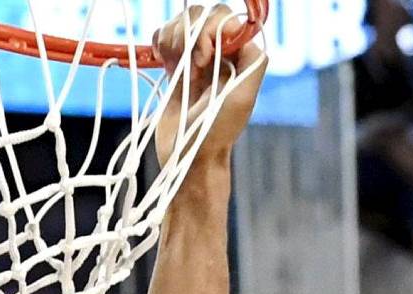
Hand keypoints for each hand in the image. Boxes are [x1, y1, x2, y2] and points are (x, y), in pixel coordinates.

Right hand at [153, 7, 265, 162]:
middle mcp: (217, 51)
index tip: (204, 59)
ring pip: (180, 23)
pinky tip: (166, 66)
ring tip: (178, 71)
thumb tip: (244, 30)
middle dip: (189, 35)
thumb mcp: (242, 99)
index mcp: (236, 54)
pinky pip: (163, 36)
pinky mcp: (174, 66)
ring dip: (173, 41)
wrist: (187, 158)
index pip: (222, 17)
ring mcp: (194, 57)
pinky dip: (160, 44)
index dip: (208, 30)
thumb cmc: (216, 133)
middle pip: (199, 14)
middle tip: (193, 69)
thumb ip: (252, 62)